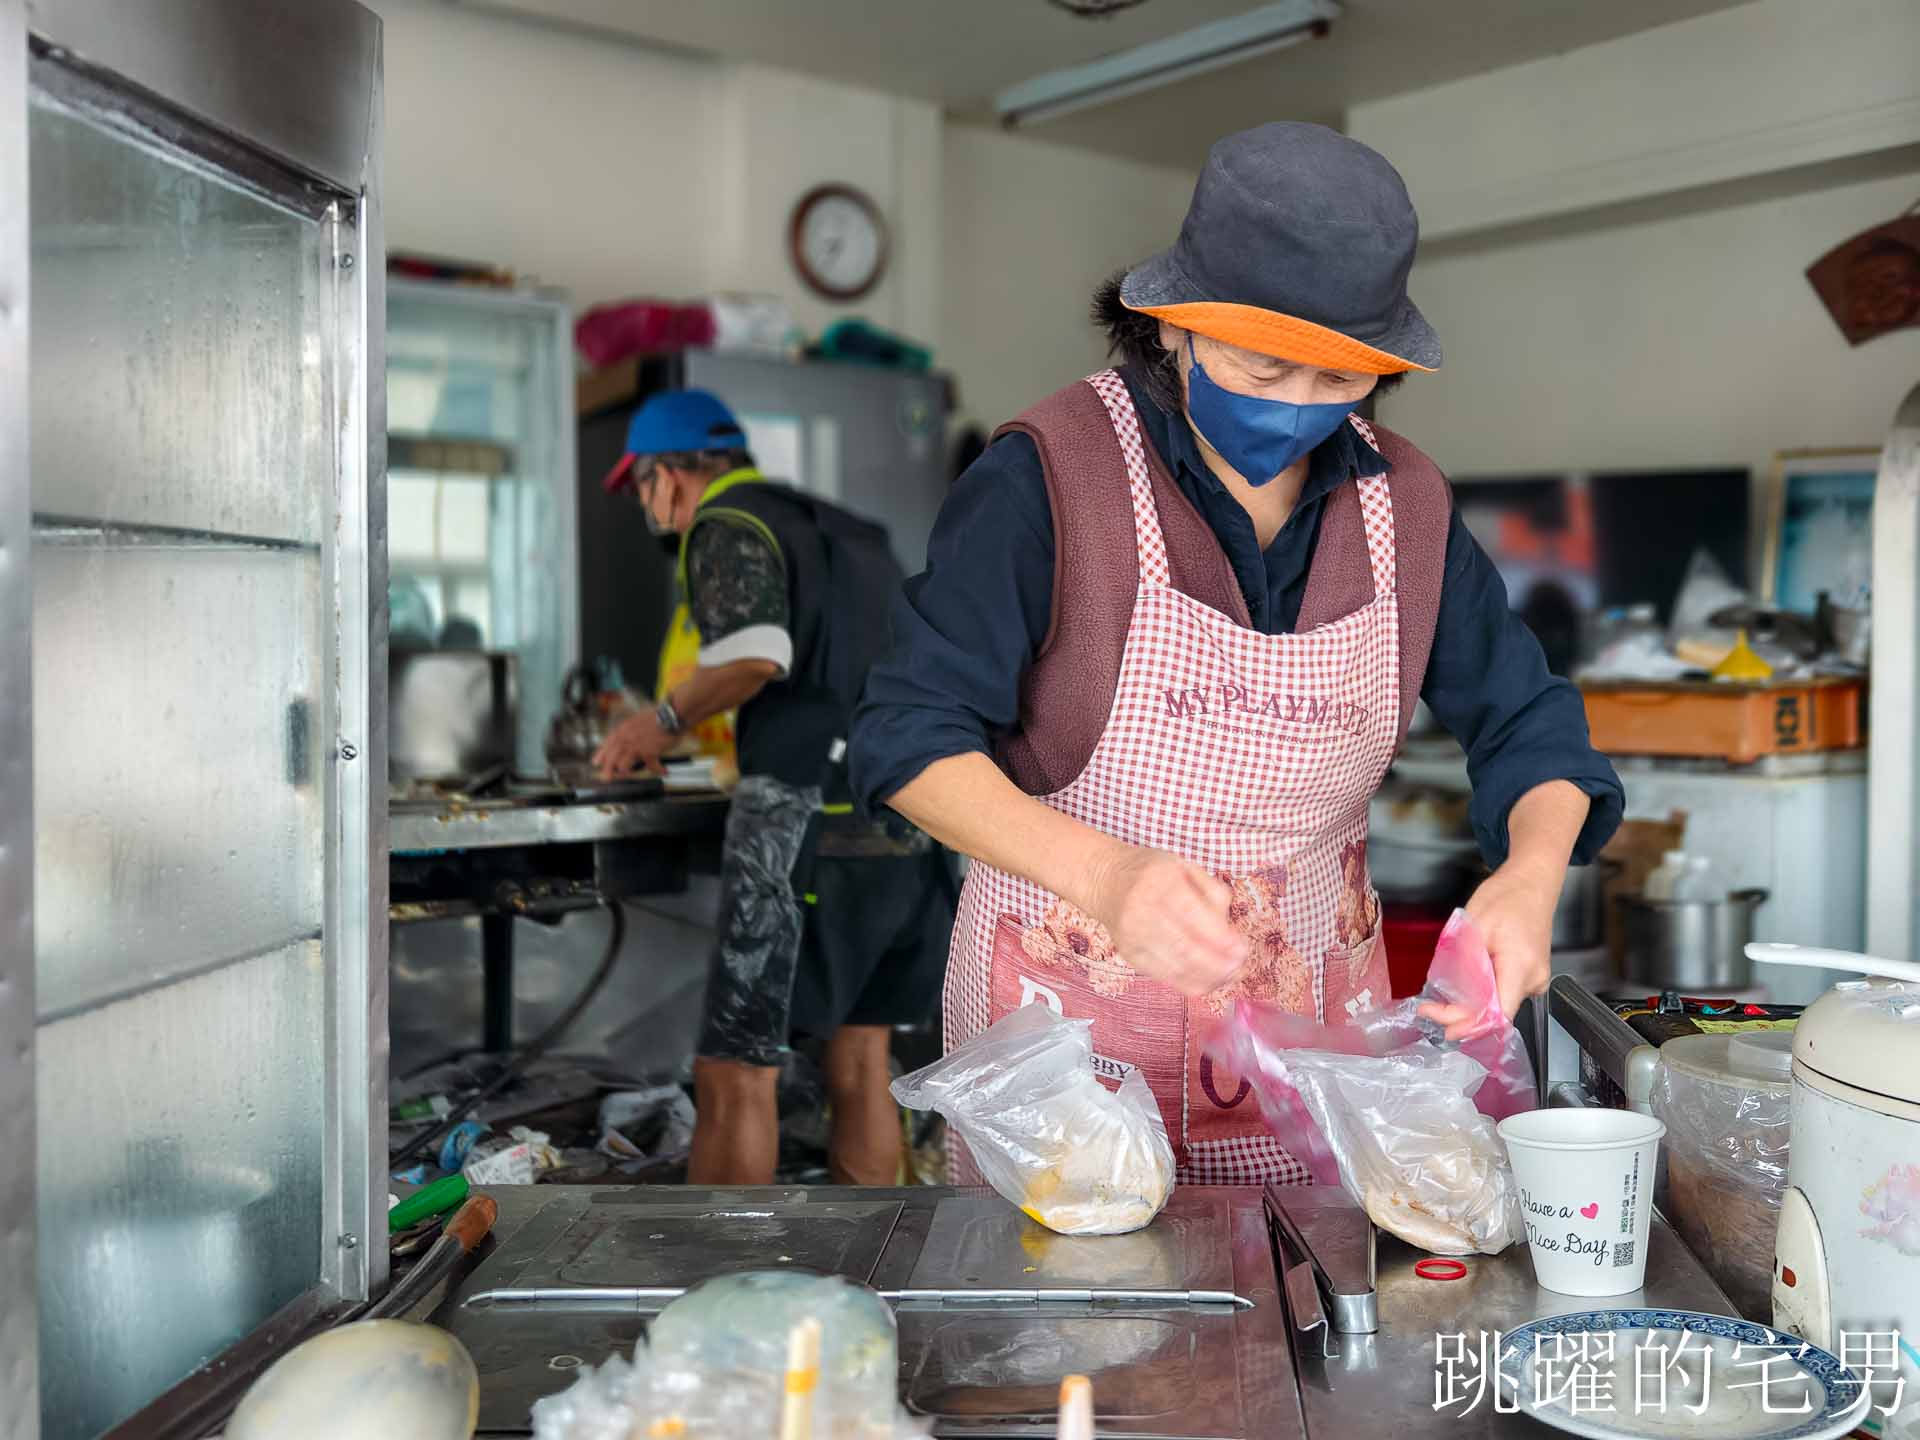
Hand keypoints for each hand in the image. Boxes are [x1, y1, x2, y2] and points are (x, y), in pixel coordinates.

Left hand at [593, 710, 670, 779]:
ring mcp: (638, 745)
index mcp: (624, 729)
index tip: (596, 762)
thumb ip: (630, 730)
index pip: (608, 743)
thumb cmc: (658, 717)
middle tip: (606, 778)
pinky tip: (663, 771)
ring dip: (627, 771)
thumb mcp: (638, 720)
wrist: (671, 714)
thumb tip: (625, 740)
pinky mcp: (650, 752)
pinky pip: (651, 766)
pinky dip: (658, 769)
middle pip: (612, 757)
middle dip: (607, 769)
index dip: (601, 754)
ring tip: (630, 773)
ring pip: (624, 765)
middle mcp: (628, 737)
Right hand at [1082, 843, 1245, 997]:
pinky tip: (1209, 982)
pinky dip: (1190, 983)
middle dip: (1218, 964)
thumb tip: (1229, 930)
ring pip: (1175, 967)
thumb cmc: (1152, 872)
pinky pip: (1164, 976)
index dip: (1219, 937)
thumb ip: (1212, 891)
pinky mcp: (1130, 954)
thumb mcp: (1185, 866)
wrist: (1106, 881)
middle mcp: (1142, 909)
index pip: (1192, 914)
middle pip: (1184, 947)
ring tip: (1230, 976)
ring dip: (1208, 978)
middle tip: (1240, 967)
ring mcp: (1133, 936)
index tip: (1242, 949)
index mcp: (1161, 881)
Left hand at [1424, 861, 1561, 1035]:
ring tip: (1440, 1000)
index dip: (1471, 1026)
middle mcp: (1533, 979)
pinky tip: (1462, 990)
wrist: (1531, 883)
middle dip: (1461, 1016)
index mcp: (1520, 966)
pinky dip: (1481, 995)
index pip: (1499, 1013)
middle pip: (1495, 1013)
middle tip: (1429, 1009)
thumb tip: (1450, 994)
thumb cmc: (1506, 897)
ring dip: (1469, 1005)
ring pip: (1498, 1005)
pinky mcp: (1529, 977)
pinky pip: (1503, 994)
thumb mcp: (1473, 926)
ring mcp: (1535, 980)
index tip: (1446, 1027)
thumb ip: (1464, 963)